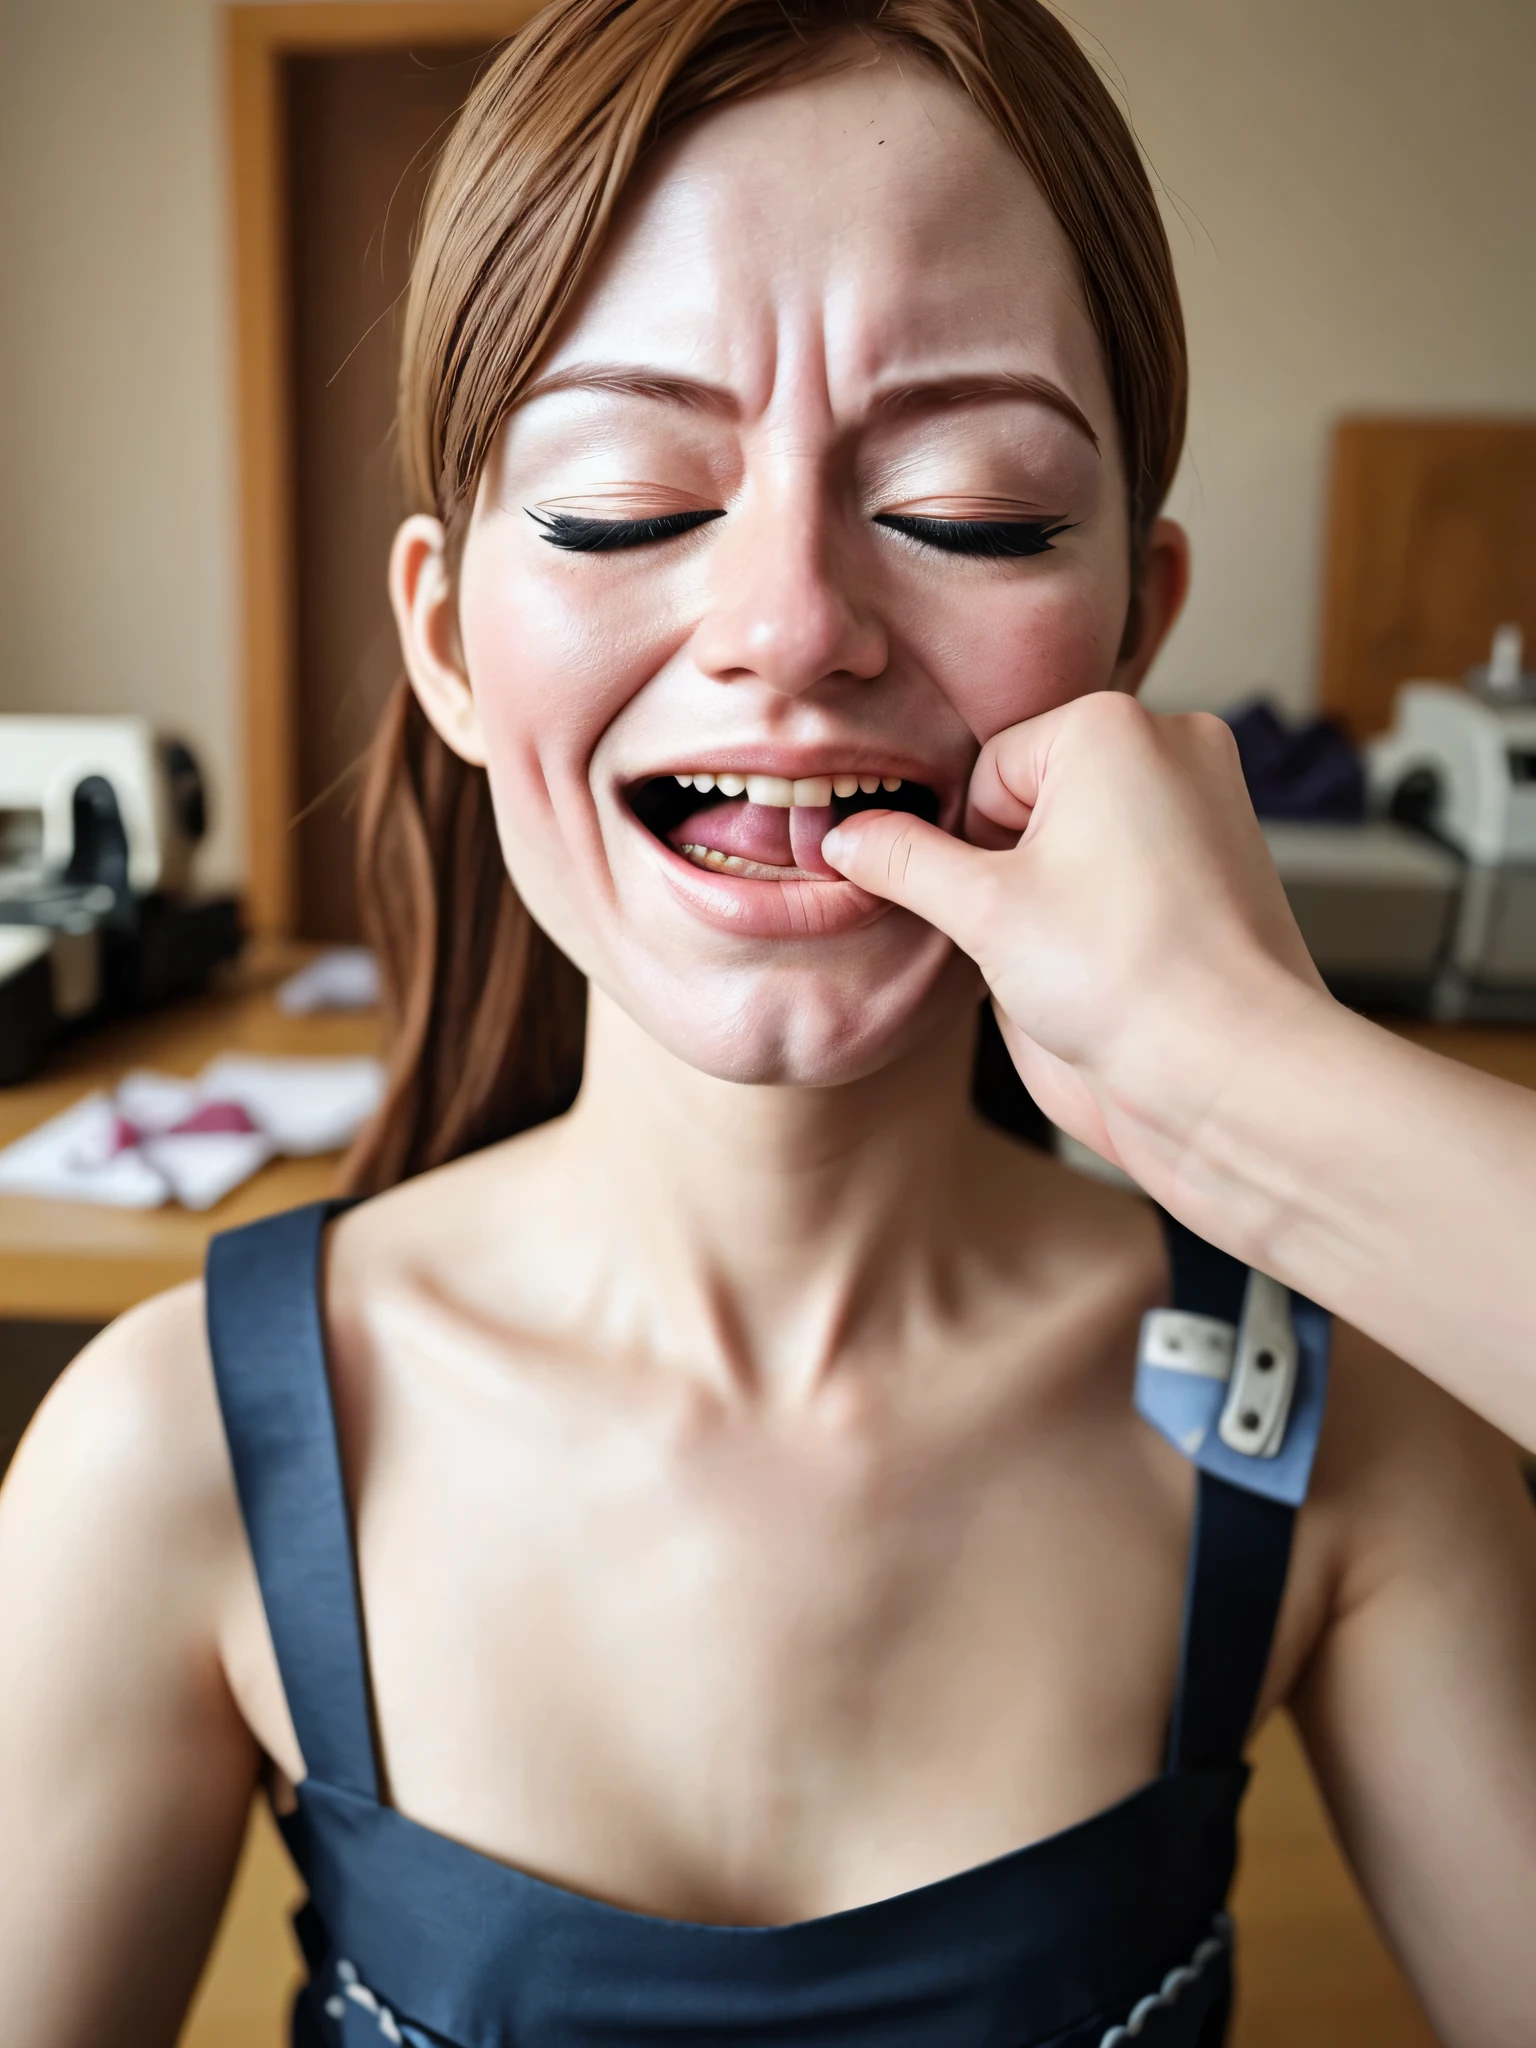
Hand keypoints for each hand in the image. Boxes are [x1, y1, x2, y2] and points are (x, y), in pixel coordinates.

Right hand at [822, 693, 1327, 1189]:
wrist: (1227, 1075)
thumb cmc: (1124, 981)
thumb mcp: (981, 911)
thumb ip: (900, 860)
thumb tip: (846, 839)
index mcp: (1112, 725)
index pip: (984, 772)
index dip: (973, 849)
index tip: (1005, 907)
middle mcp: (1169, 746)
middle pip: (1031, 797)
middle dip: (1015, 865)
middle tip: (1048, 933)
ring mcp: (1205, 804)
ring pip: (1075, 836)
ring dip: (1054, 892)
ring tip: (1084, 951)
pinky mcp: (1219, 866)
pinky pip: (1124, 866)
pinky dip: (1101, 909)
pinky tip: (1112, 960)